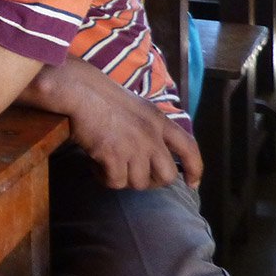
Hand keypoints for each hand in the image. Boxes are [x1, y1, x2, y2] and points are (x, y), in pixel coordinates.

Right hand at [67, 68, 202, 189]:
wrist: (80, 91)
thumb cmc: (102, 96)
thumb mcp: (138, 107)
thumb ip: (151, 129)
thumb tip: (154, 154)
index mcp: (160, 122)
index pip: (189, 149)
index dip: (195, 169)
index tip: (192, 183)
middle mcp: (151, 137)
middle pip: (166, 177)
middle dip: (151, 182)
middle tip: (135, 175)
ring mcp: (134, 147)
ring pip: (139, 183)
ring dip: (123, 178)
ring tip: (109, 165)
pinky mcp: (114, 156)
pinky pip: (116, 182)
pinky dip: (104, 177)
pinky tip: (96, 165)